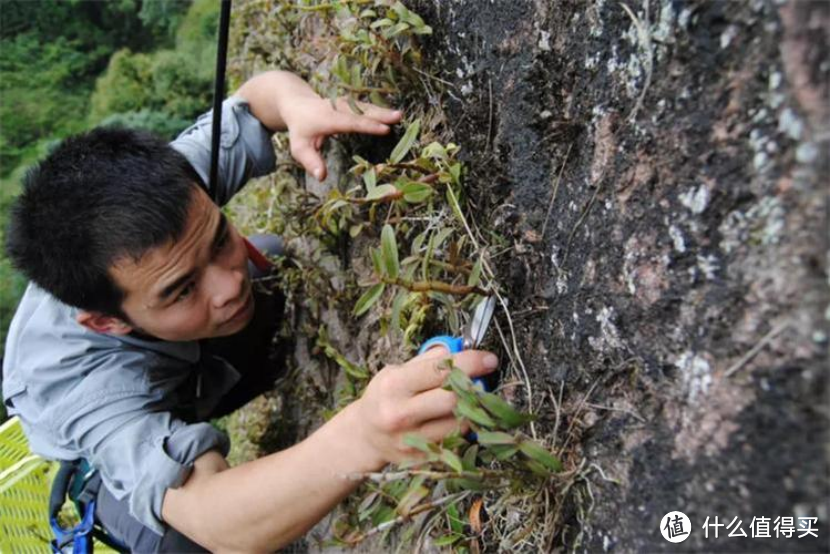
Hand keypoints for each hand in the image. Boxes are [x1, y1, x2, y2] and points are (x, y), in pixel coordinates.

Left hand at [283, 95, 401, 180]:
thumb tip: (321, 176)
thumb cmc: (301, 130)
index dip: (368, 126)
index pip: (351, 122)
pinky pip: (366, 107)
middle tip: (398, 116)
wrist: (298, 104)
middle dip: (380, 114)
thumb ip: (310, 161)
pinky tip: (392, 115)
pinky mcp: (351, 103)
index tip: (384, 130)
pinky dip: (380, 110)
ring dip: (383, 111)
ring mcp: (346, 103)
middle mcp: (339, 108)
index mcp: (328, 118)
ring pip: (366, 107)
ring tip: (399, 116)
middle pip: (362, 111)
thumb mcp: (299, 147)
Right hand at [352, 348, 498, 465]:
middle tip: (485, 380)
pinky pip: (455, 440)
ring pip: (459, 423)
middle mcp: (400, 415)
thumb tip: (461, 349)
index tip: (489, 359)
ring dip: (471, 410)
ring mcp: (411, 441)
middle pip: (452, 400)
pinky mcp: (422, 459)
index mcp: (393, 386)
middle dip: (475, 387)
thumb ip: (428, 361)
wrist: (365, 436)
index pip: (439, 371)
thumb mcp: (396, 371)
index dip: (470, 363)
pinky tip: (457, 419)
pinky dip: (463, 427)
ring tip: (469, 400)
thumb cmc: (385, 397)